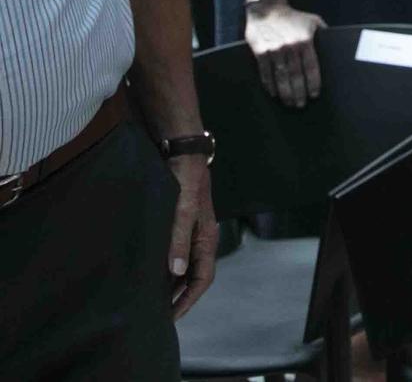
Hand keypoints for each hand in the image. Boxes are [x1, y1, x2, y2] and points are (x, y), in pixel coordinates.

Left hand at [165, 153, 218, 317]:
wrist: (182, 150)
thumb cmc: (185, 178)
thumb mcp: (182, 210)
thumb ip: (178, 240)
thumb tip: (175, 272)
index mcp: (207, 238)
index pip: (202, 278)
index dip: (188, 300)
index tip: (171, 318)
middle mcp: (201, 238)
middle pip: (193, 276)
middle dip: (179, 298)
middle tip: (157, 317)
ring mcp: (190, 231)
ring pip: (183, 267)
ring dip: (171, 285)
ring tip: (151, 301)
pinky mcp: (178, 224)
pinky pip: (174, 254)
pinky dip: (164, 269)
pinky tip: (149, 274)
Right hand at [244, 0, 325, 107]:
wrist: (267, 8)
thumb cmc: (294, 16)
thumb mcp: (314, 21)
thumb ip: (324, 34)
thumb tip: (336, 46)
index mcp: (305, 41)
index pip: (311, 67)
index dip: (313, 82)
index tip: (314, 95)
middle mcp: (290, 47)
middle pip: (296, 75)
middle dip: (299, 92)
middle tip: (301, 104)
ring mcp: (274, 50)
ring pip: (281, 77)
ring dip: (285, 93)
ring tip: (290, 103)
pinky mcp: (260, 52)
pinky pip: (265, 72)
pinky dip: (270, 84)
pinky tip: (274, 94)